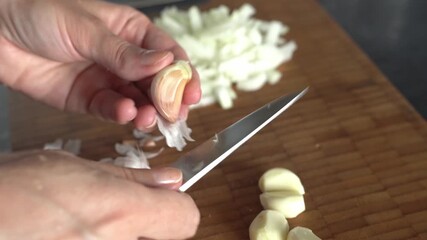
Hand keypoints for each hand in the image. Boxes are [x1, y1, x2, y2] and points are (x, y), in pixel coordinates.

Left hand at [0, 0, 200, 129]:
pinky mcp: (89, 99)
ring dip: (147, 111)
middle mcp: (124, 58)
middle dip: (168, 99)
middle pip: (157, 82)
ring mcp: (108, 80)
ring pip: (138, 100)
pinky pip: (112, 110)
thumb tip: (165, 64)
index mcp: (131, 32)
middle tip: (175, 113)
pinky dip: (121, 115)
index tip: (192, 92)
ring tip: (149, 118)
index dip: (183, 73)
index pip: (167, 53)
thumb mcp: (86, 29)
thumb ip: (124, 53)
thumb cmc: (39, 13)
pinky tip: (126, 114)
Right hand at [0, 150, 199, 239]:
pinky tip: (73, 233)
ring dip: (118, 236)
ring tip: (86, 223)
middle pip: (162, 239)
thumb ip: (131, 178)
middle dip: (145, 223)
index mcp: (121, 212)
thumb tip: (169, 179)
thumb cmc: (17, 190)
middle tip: (114, 211)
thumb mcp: (79, 169)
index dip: (178, 204)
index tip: (166, 197)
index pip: (185, 216)